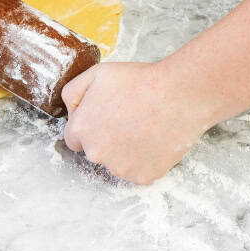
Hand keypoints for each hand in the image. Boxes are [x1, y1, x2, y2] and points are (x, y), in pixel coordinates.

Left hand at [61, 61, 214, 183]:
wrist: (178, 95)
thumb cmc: (139, 81)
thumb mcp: (96, 74)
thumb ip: (72, 93)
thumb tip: (71, 110)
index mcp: (81, 130)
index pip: (74, 137)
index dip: (90, 126)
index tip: (106, 117)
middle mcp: (96, 154)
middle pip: (95, 151)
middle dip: (106, 138)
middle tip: (128, 119)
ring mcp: (120, 168)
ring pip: (116, 162)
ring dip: (125, 150)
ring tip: (144, 127)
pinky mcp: (143, 176)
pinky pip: (138, 170)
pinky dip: (145, 159)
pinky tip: (154, 139)